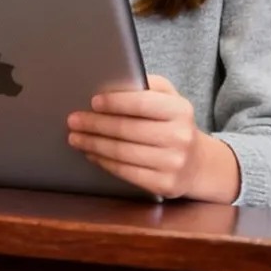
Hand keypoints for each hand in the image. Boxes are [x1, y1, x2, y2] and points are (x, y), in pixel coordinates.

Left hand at [66, 74, 239, 201]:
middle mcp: (179, 137)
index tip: (93, 102)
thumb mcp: (169, 98)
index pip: (141, 103)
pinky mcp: (164, 185)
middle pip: (127, 129)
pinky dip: (104, 162)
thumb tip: (111, 84)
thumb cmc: (173, 123)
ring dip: (94, 144)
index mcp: (180, 109)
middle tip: (73, 120)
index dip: (115, 102)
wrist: (197, 163)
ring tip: (76, 137)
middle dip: (95, 124)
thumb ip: (146, 87)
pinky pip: (126, 172)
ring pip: (122, 153)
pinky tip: (91, 154)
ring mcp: (173, 163)